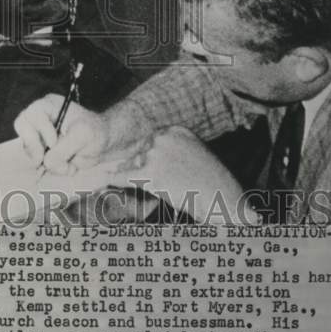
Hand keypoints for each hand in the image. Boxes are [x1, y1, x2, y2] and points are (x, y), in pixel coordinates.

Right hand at [14, 95, 111, 175]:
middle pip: (22, 128)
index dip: (41, 130)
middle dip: (33, 146)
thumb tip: (46, 162)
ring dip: (49, 162)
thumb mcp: (82, 136)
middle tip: (42, 159)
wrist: (102, 144)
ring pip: (30, 150)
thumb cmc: (94, 131)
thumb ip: (63, 148)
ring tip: (69, 164)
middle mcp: (40, 119)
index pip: (33, 114)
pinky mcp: (43, 152)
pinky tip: (69, 166)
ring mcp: (39, 136)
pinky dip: (53, 169)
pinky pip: (38, 163)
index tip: (54, 142)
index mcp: (49, 106)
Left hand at [103, 126, 261, 224]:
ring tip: (159, 190)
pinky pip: (125, 176)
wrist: (224, 201)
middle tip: (160, 184)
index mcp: (176, 130)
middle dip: (143, 168)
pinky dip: (114, 179)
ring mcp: (155, 154)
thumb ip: (176, 150)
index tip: (151, 167)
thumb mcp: (197, 156)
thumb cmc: (215, 184)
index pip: (152, 141)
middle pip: (141, 152)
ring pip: (134, 165)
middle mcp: (163, 137)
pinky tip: (106, 181)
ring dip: (136, 177)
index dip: (150, 157)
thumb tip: (150, 158)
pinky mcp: (149, 174)